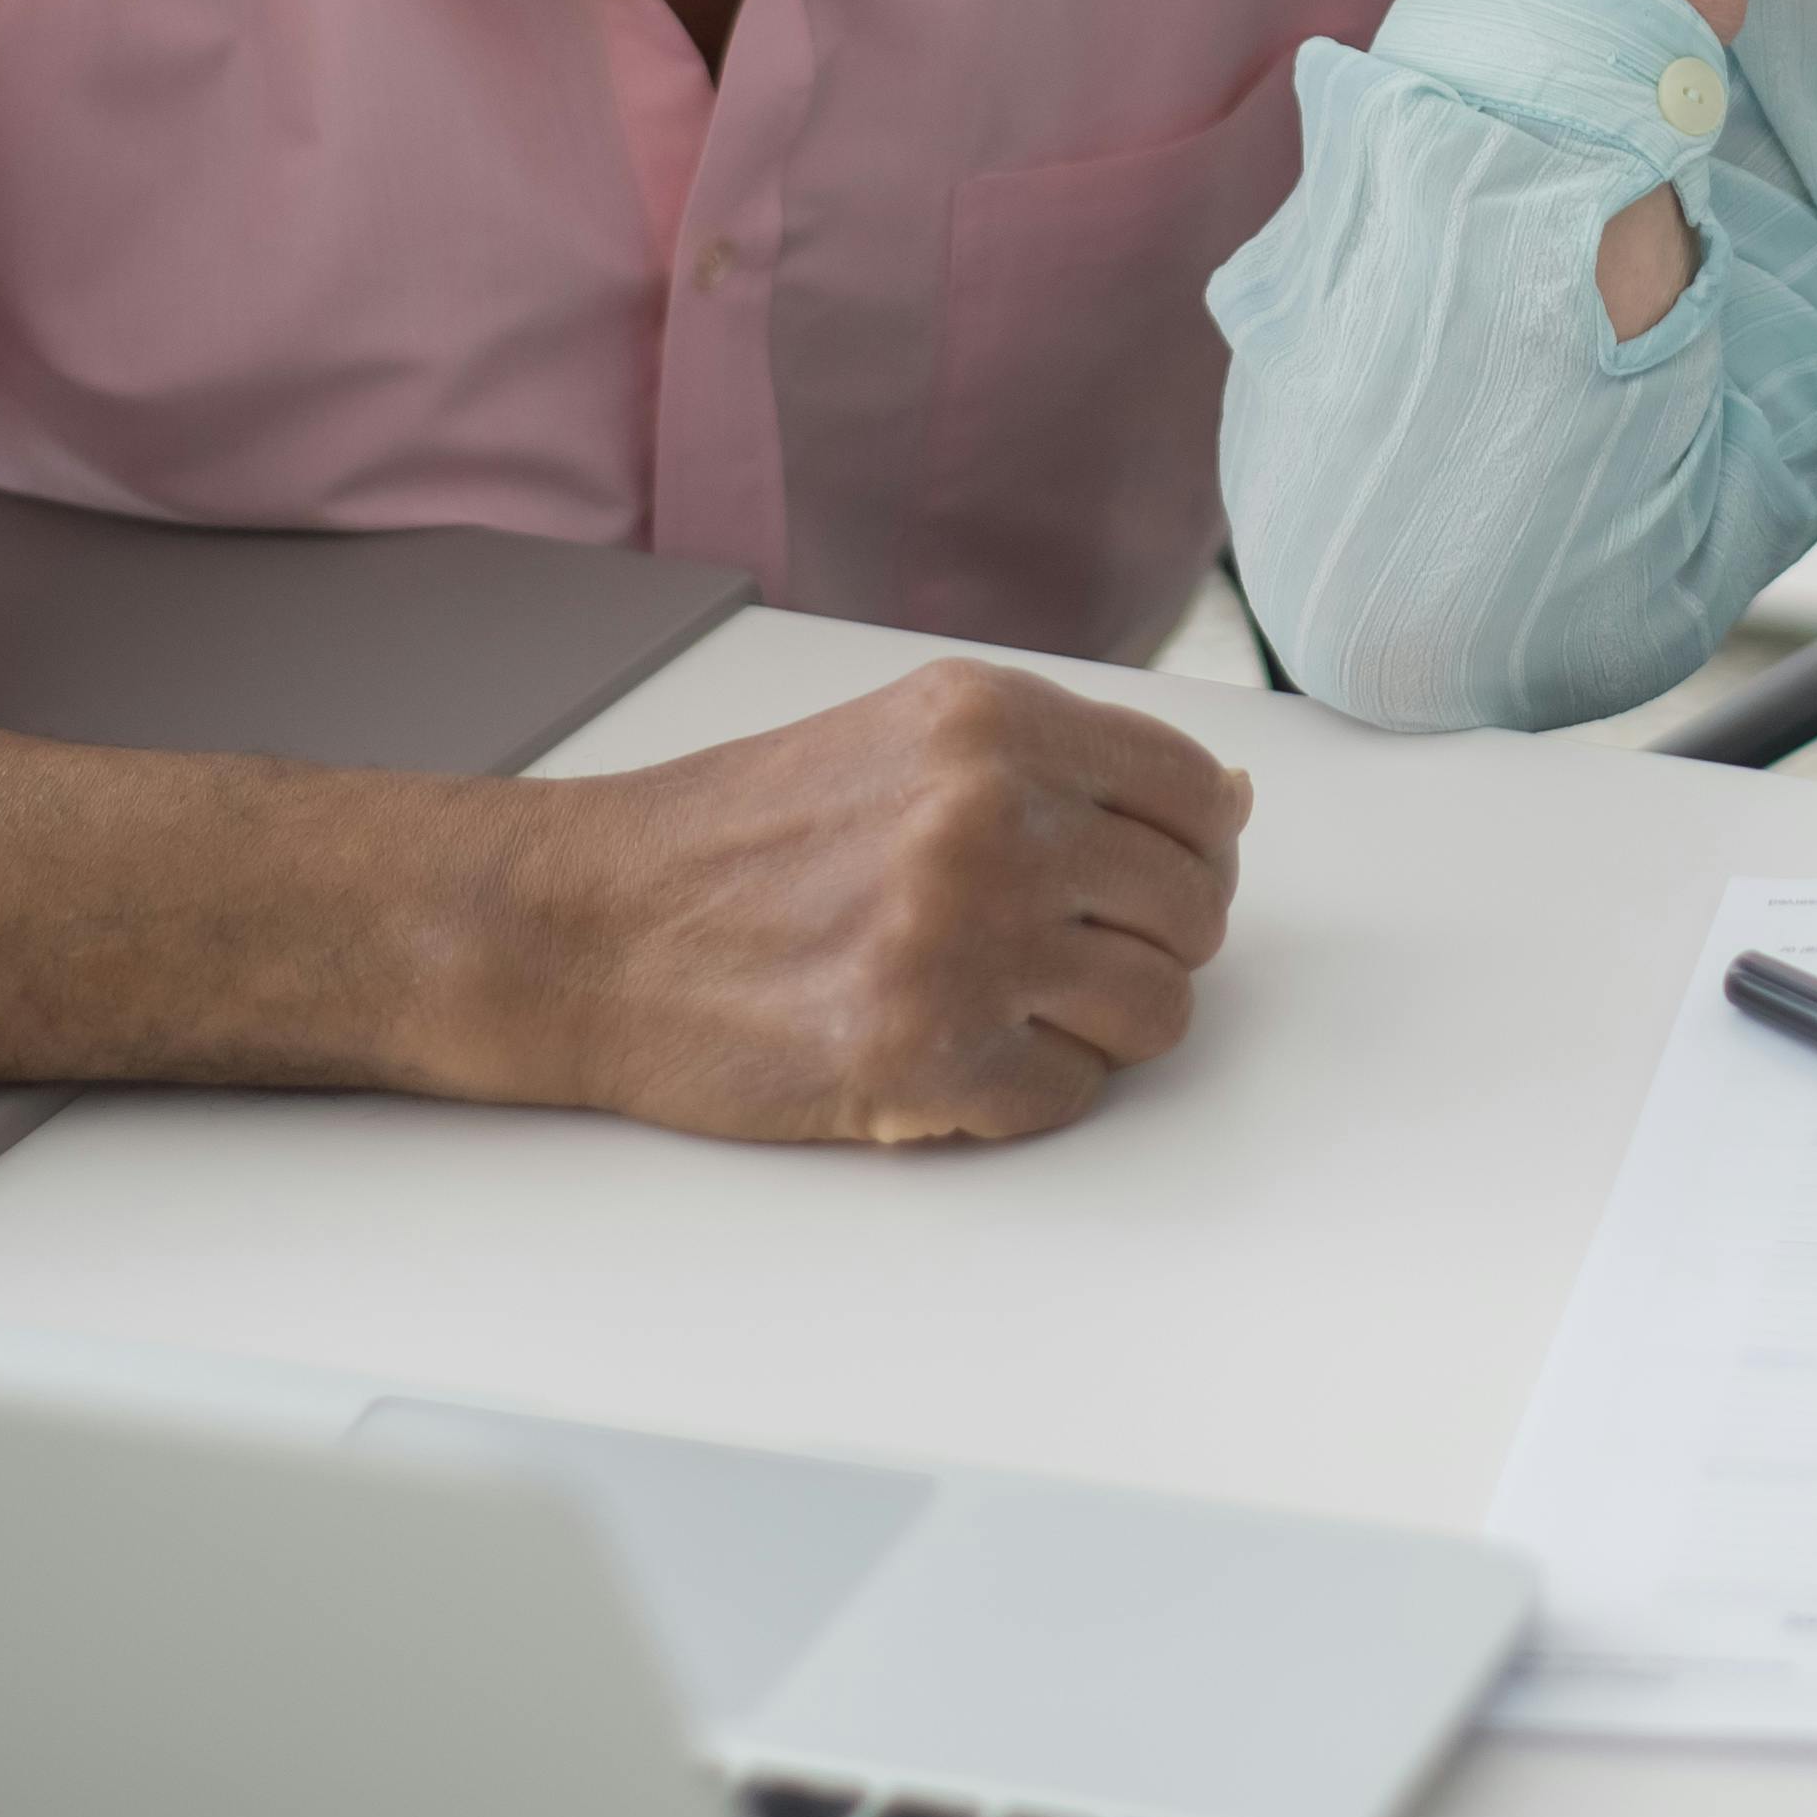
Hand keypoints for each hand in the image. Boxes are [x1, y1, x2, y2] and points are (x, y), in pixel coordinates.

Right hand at [456, 660, 1251, 1143]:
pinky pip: (1072, 1095)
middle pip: (1194, 909)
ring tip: (1003, 1007)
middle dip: (1148, 945)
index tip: (1148, 879)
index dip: (1193, 850)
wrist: (585, 927)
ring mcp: (962, 941)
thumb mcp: (906, 739)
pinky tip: (950, 1055)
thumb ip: (1062, 764)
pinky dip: (1025, 1093)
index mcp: (992, 722)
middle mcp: (990, 817)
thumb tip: (1230, 800)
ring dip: (1096, 1026)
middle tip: (1061, 956)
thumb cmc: (735, 840)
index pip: (1196, 792)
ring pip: (1156, 1012)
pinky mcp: (926, 1058)